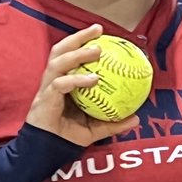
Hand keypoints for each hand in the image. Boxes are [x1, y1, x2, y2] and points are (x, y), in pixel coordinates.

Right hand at [26, 24, 139, 145]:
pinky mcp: (44, 99)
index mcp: (63, 82)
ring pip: (58, 63)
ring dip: (77, 54)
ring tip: (97, 50)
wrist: (46, 151)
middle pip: (61, 50)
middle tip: (98, 30)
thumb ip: (113, 122)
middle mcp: (53, 81)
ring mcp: (46, 89)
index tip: (101, 32)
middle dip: (78, 37)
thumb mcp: (95, 129)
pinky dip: (77, 80)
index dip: (83, 41)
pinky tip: (93, 79)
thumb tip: (137, 119)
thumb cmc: (68, 137)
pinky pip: (60, 85)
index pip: (70, 54)